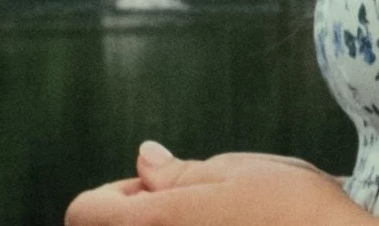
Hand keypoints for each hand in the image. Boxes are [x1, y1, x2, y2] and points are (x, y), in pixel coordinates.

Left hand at [65, 140, 363, 225]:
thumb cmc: (293, 208)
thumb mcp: (237, 171)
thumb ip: (179, 172)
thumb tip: (145, 158)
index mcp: (153, 225)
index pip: (85, 212)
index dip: (114, 193)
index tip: (156, 185)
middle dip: (144, 212)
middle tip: (195, 204)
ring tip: (220, 222)